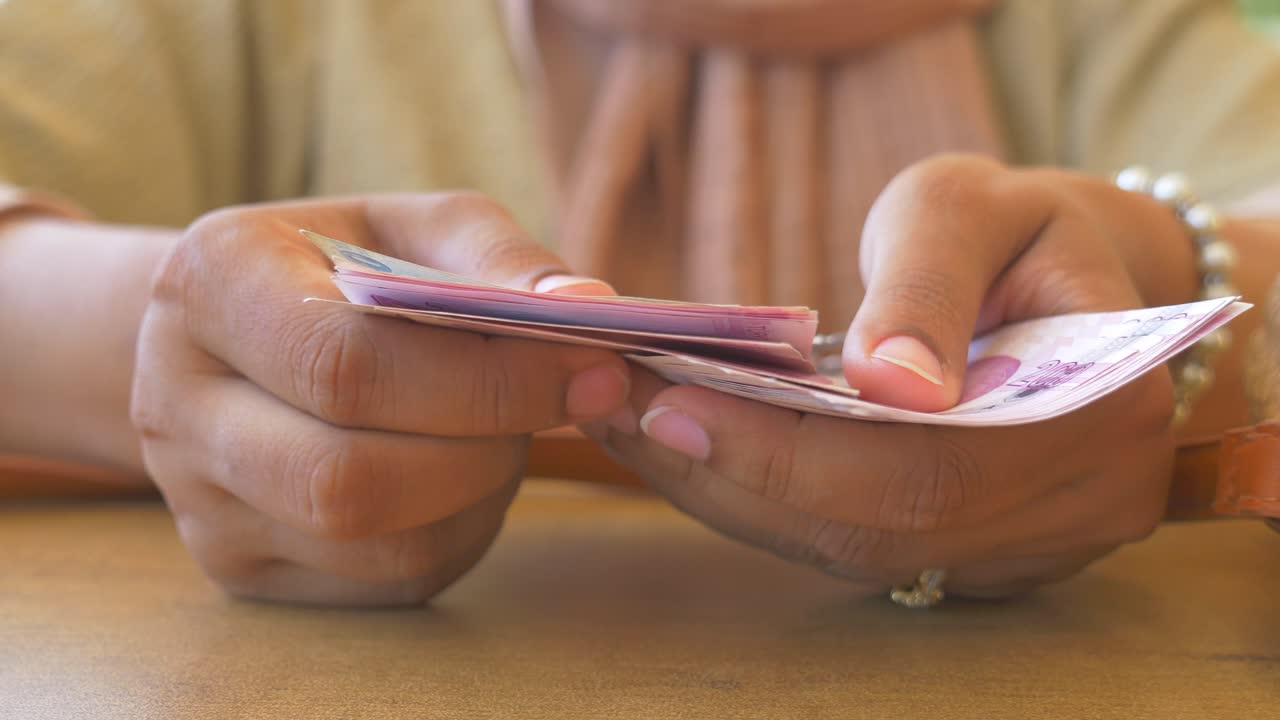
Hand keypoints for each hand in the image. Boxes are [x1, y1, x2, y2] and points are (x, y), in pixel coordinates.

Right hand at [132, 194, 628, 605]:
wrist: (242, 335)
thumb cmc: (344, 267)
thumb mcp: (413, 228)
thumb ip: (499, 258)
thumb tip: (587, 308)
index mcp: (208, 284)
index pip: (347, 365)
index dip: (488, 379)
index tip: (592, 366)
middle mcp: (174, 403)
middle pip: (348, 477)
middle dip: (491, 446)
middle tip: (567, 403)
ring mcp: (197, 501)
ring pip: (374, 542)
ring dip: (482, 491)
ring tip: (506, 430)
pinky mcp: (240, 566)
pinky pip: (385, 578)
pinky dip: (461, 530)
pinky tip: (467, 473)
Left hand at [587, 155, 1196, 596]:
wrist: (1063, 278)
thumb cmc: (1015, 228)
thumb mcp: (971, 210)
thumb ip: (931, 288)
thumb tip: (891, 383)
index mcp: (1105, 406)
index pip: (929, 468)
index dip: (793, 453)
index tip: (673, 403)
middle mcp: (1084, 500)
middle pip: (881, 528)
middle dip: (734, 475)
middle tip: (617, 408)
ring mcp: (1035, 542)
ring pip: (856, 551)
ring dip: (730, 493)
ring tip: (632, 421)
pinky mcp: (980, 551)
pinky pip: (856, 546)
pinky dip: (764, 500)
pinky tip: (690, 447)